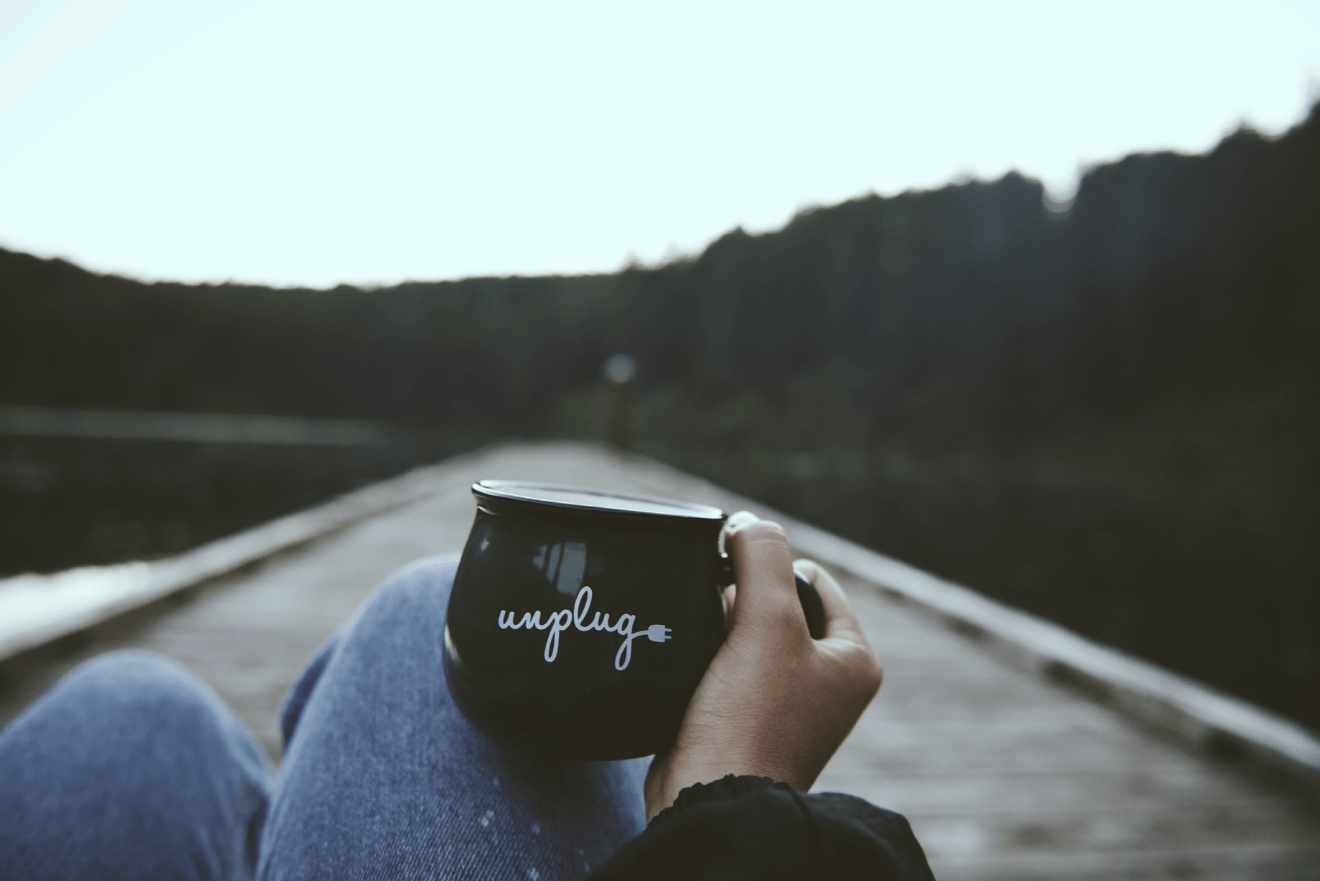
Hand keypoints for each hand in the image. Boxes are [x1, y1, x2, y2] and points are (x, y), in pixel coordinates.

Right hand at [643, 511, 882, 819]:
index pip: (815, 579)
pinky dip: (705, 656)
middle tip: (724, 623)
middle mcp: (826, 683)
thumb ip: (763, 558)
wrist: (709, 797)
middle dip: (741, 600)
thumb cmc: (751, 718)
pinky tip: (691, 663)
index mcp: (853, 660)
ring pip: (745, 633)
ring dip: (719, 628)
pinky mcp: (744, 719)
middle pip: (778, 604)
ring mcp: (785, 704)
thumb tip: (747, 522)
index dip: (772, 565)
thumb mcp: (767, 621)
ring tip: (707, 649)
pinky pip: (723, 665)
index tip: (735, 573)